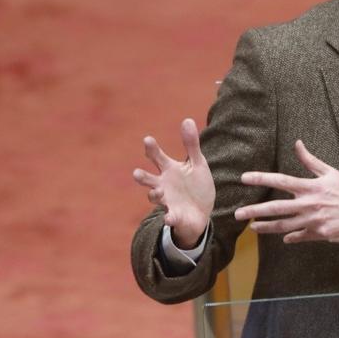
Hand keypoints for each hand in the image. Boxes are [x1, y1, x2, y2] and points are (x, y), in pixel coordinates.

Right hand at [132, 118, 214, 247]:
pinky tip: (169, 217)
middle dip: (142, 177)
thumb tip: (187, 119)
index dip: (152, 148)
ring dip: (154, 194)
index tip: (148, 140)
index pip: (157, 157)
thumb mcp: (197, 163)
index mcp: (170, 169)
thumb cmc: (196, 186)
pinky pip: (169, 217)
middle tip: (137, 173)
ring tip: (158, 191)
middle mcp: (164, 184)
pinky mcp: (174, 215)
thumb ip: (191, 144)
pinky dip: (168, 218)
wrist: (202, 212)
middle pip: (148, 179)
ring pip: (154, 197)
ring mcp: (167, 201)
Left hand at [235, 140, 338, 243]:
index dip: (261, 179)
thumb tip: (297, 144)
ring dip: (266, 227)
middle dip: (255, 211)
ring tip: (253, 227)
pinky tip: (282, 238)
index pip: (281, 181)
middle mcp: (310, 205)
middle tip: (238, 214)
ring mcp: (314, 222)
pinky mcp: (320, 234)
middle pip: (277, 208)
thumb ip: (310, 161)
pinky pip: (300, 236)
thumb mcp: (331, 173)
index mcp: (311, 187)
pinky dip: (291, 237)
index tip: (244, 178)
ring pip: (284, 226)